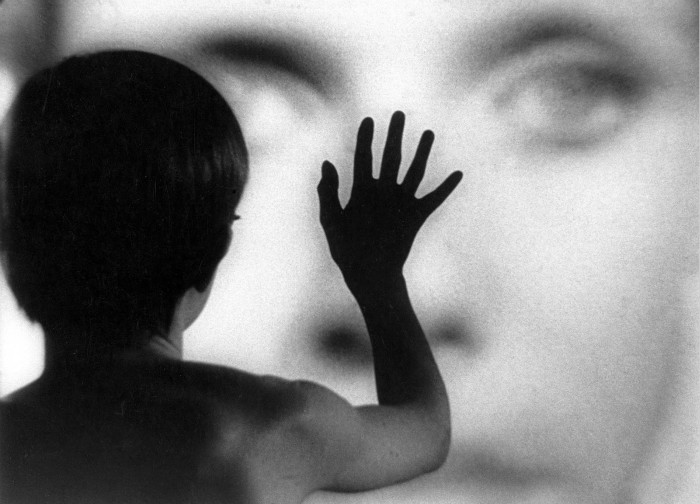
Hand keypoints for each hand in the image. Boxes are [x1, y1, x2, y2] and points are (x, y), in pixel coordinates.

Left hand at [317, 111, 461, 290]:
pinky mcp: (416, 217)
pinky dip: (446, 187)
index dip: (365, 138)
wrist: (368, 275)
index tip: (368, 119)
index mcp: (361, 191)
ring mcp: (400, 203)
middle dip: (394, 135)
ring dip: (421, 152)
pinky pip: (434, 199)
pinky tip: (458, 173)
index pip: (364, 158)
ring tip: (428, 132)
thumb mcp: (331, 221)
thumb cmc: (346, 251)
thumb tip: (326, 163)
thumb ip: (328, 193)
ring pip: (413, 171)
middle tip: (398, 113)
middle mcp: (383, 192)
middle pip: (390, 157)